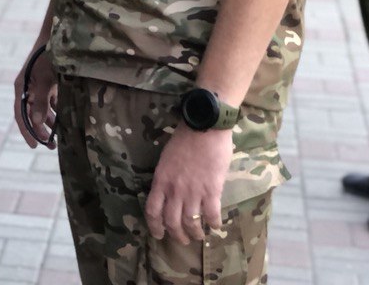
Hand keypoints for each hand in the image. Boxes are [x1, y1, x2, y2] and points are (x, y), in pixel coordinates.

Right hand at [12, 46, 56, 149]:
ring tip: (59, 136)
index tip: (34, 145)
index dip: (27, 130)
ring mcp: (38, 86)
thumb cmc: (49, 56)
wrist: (57, 36)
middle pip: (31, 114)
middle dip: (40, 130)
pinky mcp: (49, 83)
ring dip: (49, 123)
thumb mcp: (46, 79)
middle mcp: (28, 88)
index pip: (20, 114)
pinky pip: (51, 102)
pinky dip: (57, 112)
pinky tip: (65, 120)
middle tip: (51, 146)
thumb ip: (41, 101)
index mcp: (22, 87)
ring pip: (42, 110)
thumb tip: (37, 122)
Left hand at [145, 125, 231, 244]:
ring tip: (200, 236)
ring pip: (191, 223)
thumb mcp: (167, 159)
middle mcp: (174, 190)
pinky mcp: (212, 190)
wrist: (203, 128)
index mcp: (160, 180)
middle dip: (177, 235)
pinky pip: (211, 215)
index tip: (158, 235)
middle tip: (183, 240)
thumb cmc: (184, 139)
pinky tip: (216, 226)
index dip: (155, 226)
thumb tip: (171, 192)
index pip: (152, 210)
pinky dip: (214, 224)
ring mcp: (193, 191)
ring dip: (196, 233)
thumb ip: (167, 178)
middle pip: (171, 221)